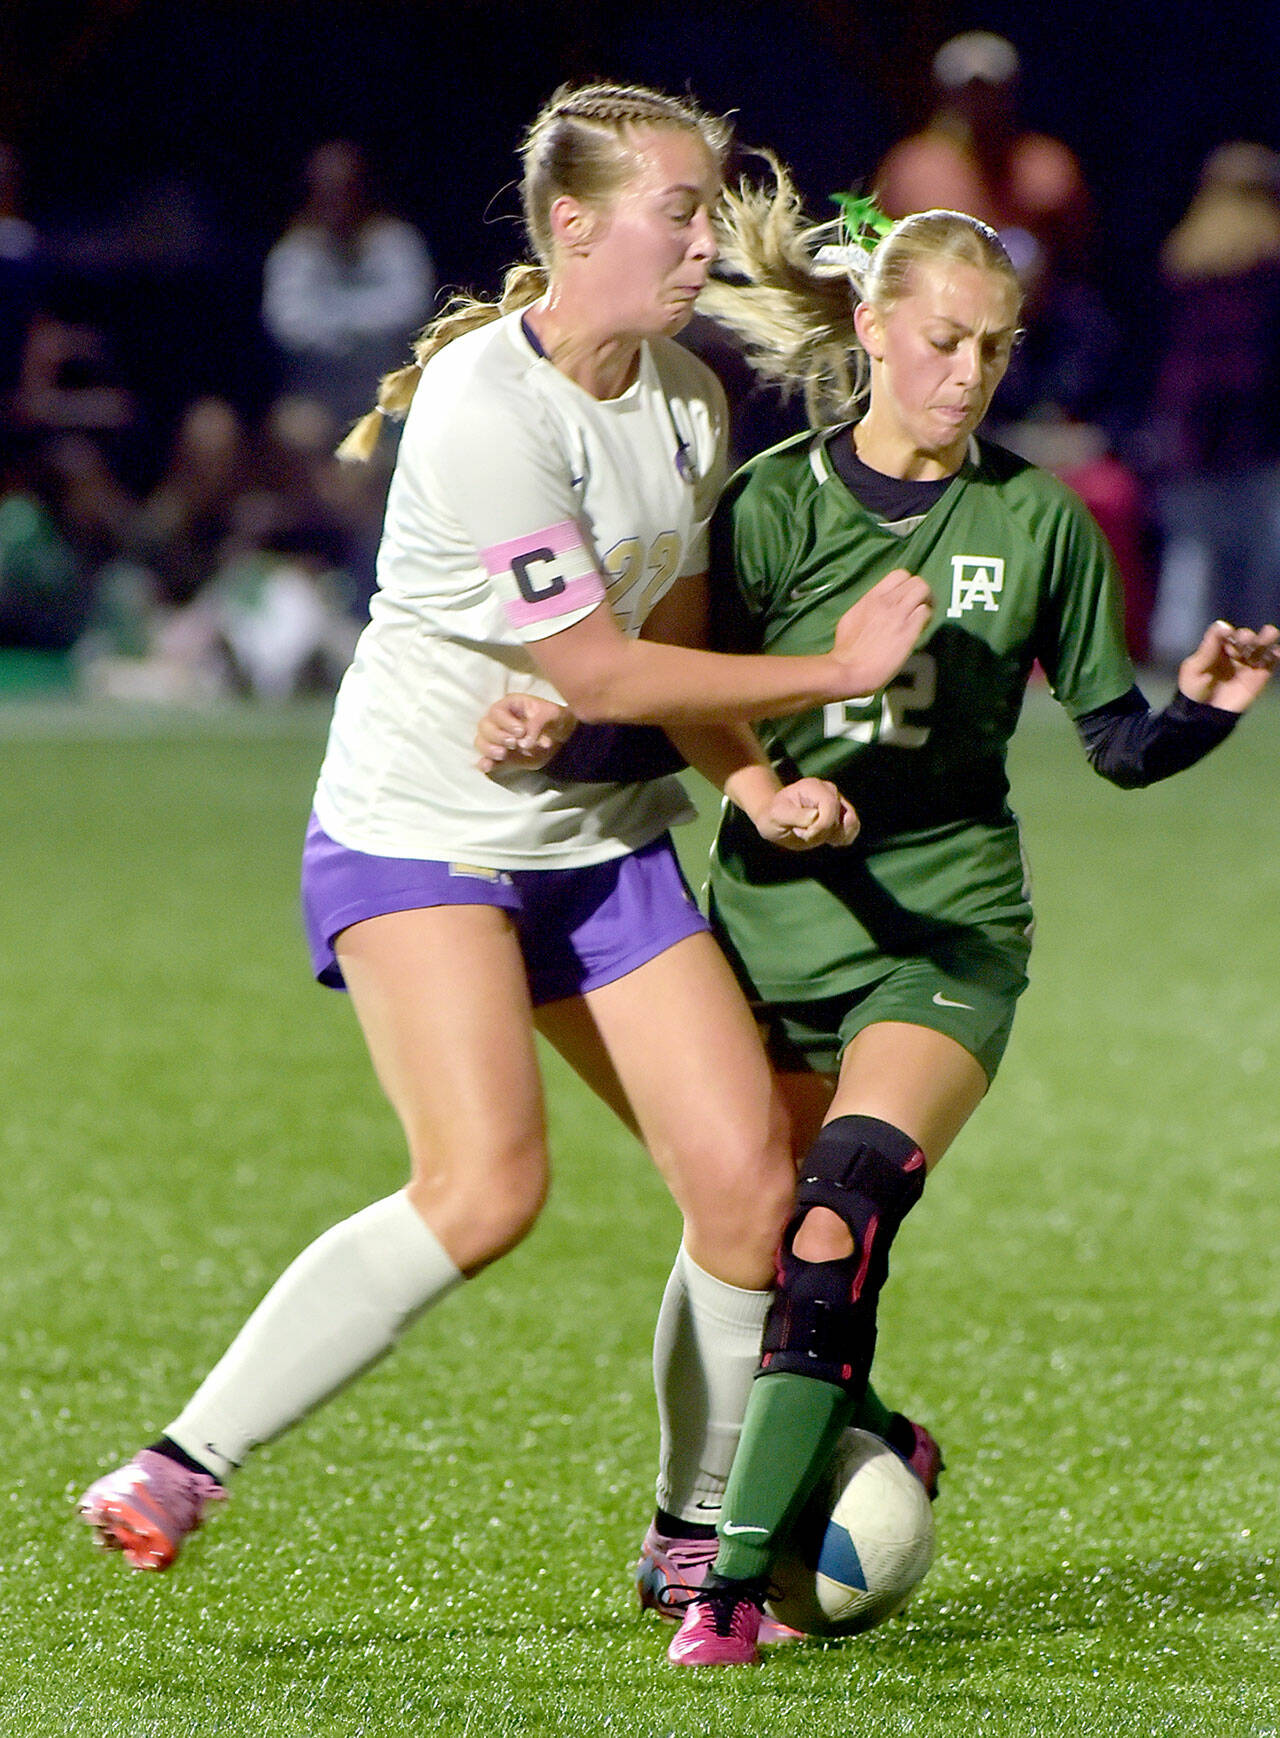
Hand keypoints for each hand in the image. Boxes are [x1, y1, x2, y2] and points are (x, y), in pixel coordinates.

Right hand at [476, 693, 574, 772]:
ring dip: (488, 749)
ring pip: (481, 742)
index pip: (496, 711)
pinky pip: (486, 759)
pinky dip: (485, 763)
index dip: (505, 722)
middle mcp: (499, 721)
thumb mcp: (553, 715)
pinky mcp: (500, 757)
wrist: (562, 740)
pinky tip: (488, 766)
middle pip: (484, 726)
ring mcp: (497, 739)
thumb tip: (524, 742)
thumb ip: (538, 723)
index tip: (521, 731)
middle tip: (513, 743)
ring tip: (503, 754)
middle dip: (496, 736)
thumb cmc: (555, 720)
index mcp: (510, 706)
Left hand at [753, 777, 859, 850]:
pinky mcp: (842, 815)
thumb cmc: (774, 815)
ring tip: (812, 834)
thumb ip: (795, 815)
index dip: (821, 826)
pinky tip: (826, 839)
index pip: (830, 806)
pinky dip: (842, 839)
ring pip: (851, 824)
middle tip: (803, 833)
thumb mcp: (777, 815)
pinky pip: (852, 830)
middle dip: (823, 833)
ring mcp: (838, 802)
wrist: (776, 818)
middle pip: (841, 817)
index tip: (805, 835)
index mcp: (813, 787)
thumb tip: (816, 816)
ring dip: (832, 837)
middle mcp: (830, 791)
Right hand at [832, 568, 932, 696]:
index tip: (907, 596)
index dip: (908, 584)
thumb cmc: (846, 649)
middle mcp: (887, 601)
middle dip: (921, 592)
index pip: (899, 575)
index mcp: (871, 597)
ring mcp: (899, 615)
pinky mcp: (909, 631)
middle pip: (916, 581)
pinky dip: (926, 618)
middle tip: (920, 605)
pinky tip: (920, 628)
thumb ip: (867, 608)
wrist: (850, 669)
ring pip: (924, 592)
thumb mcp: (851, 618)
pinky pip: (925, 613)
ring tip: (923, 615)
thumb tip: (876, 607)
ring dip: (927, 603)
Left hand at [1177, 620, 1278, 713]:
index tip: (1229, 634)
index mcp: (1217, 648)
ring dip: (1266, 638)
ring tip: (1270, 632)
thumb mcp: (1195, 668)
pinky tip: (1277, 652)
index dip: (1229, 633)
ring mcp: (1248, 664)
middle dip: (1247, 636)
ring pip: (1260, 648)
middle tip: (1246, 639)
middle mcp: (1234, 653)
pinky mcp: (1259, 677)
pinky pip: (1270, 664)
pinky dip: (1275, 656)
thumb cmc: (1194, 690)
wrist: (1204, 716)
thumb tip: (1224, 625)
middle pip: (1245, 638)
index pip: (1226, 634)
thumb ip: (1209, 647)